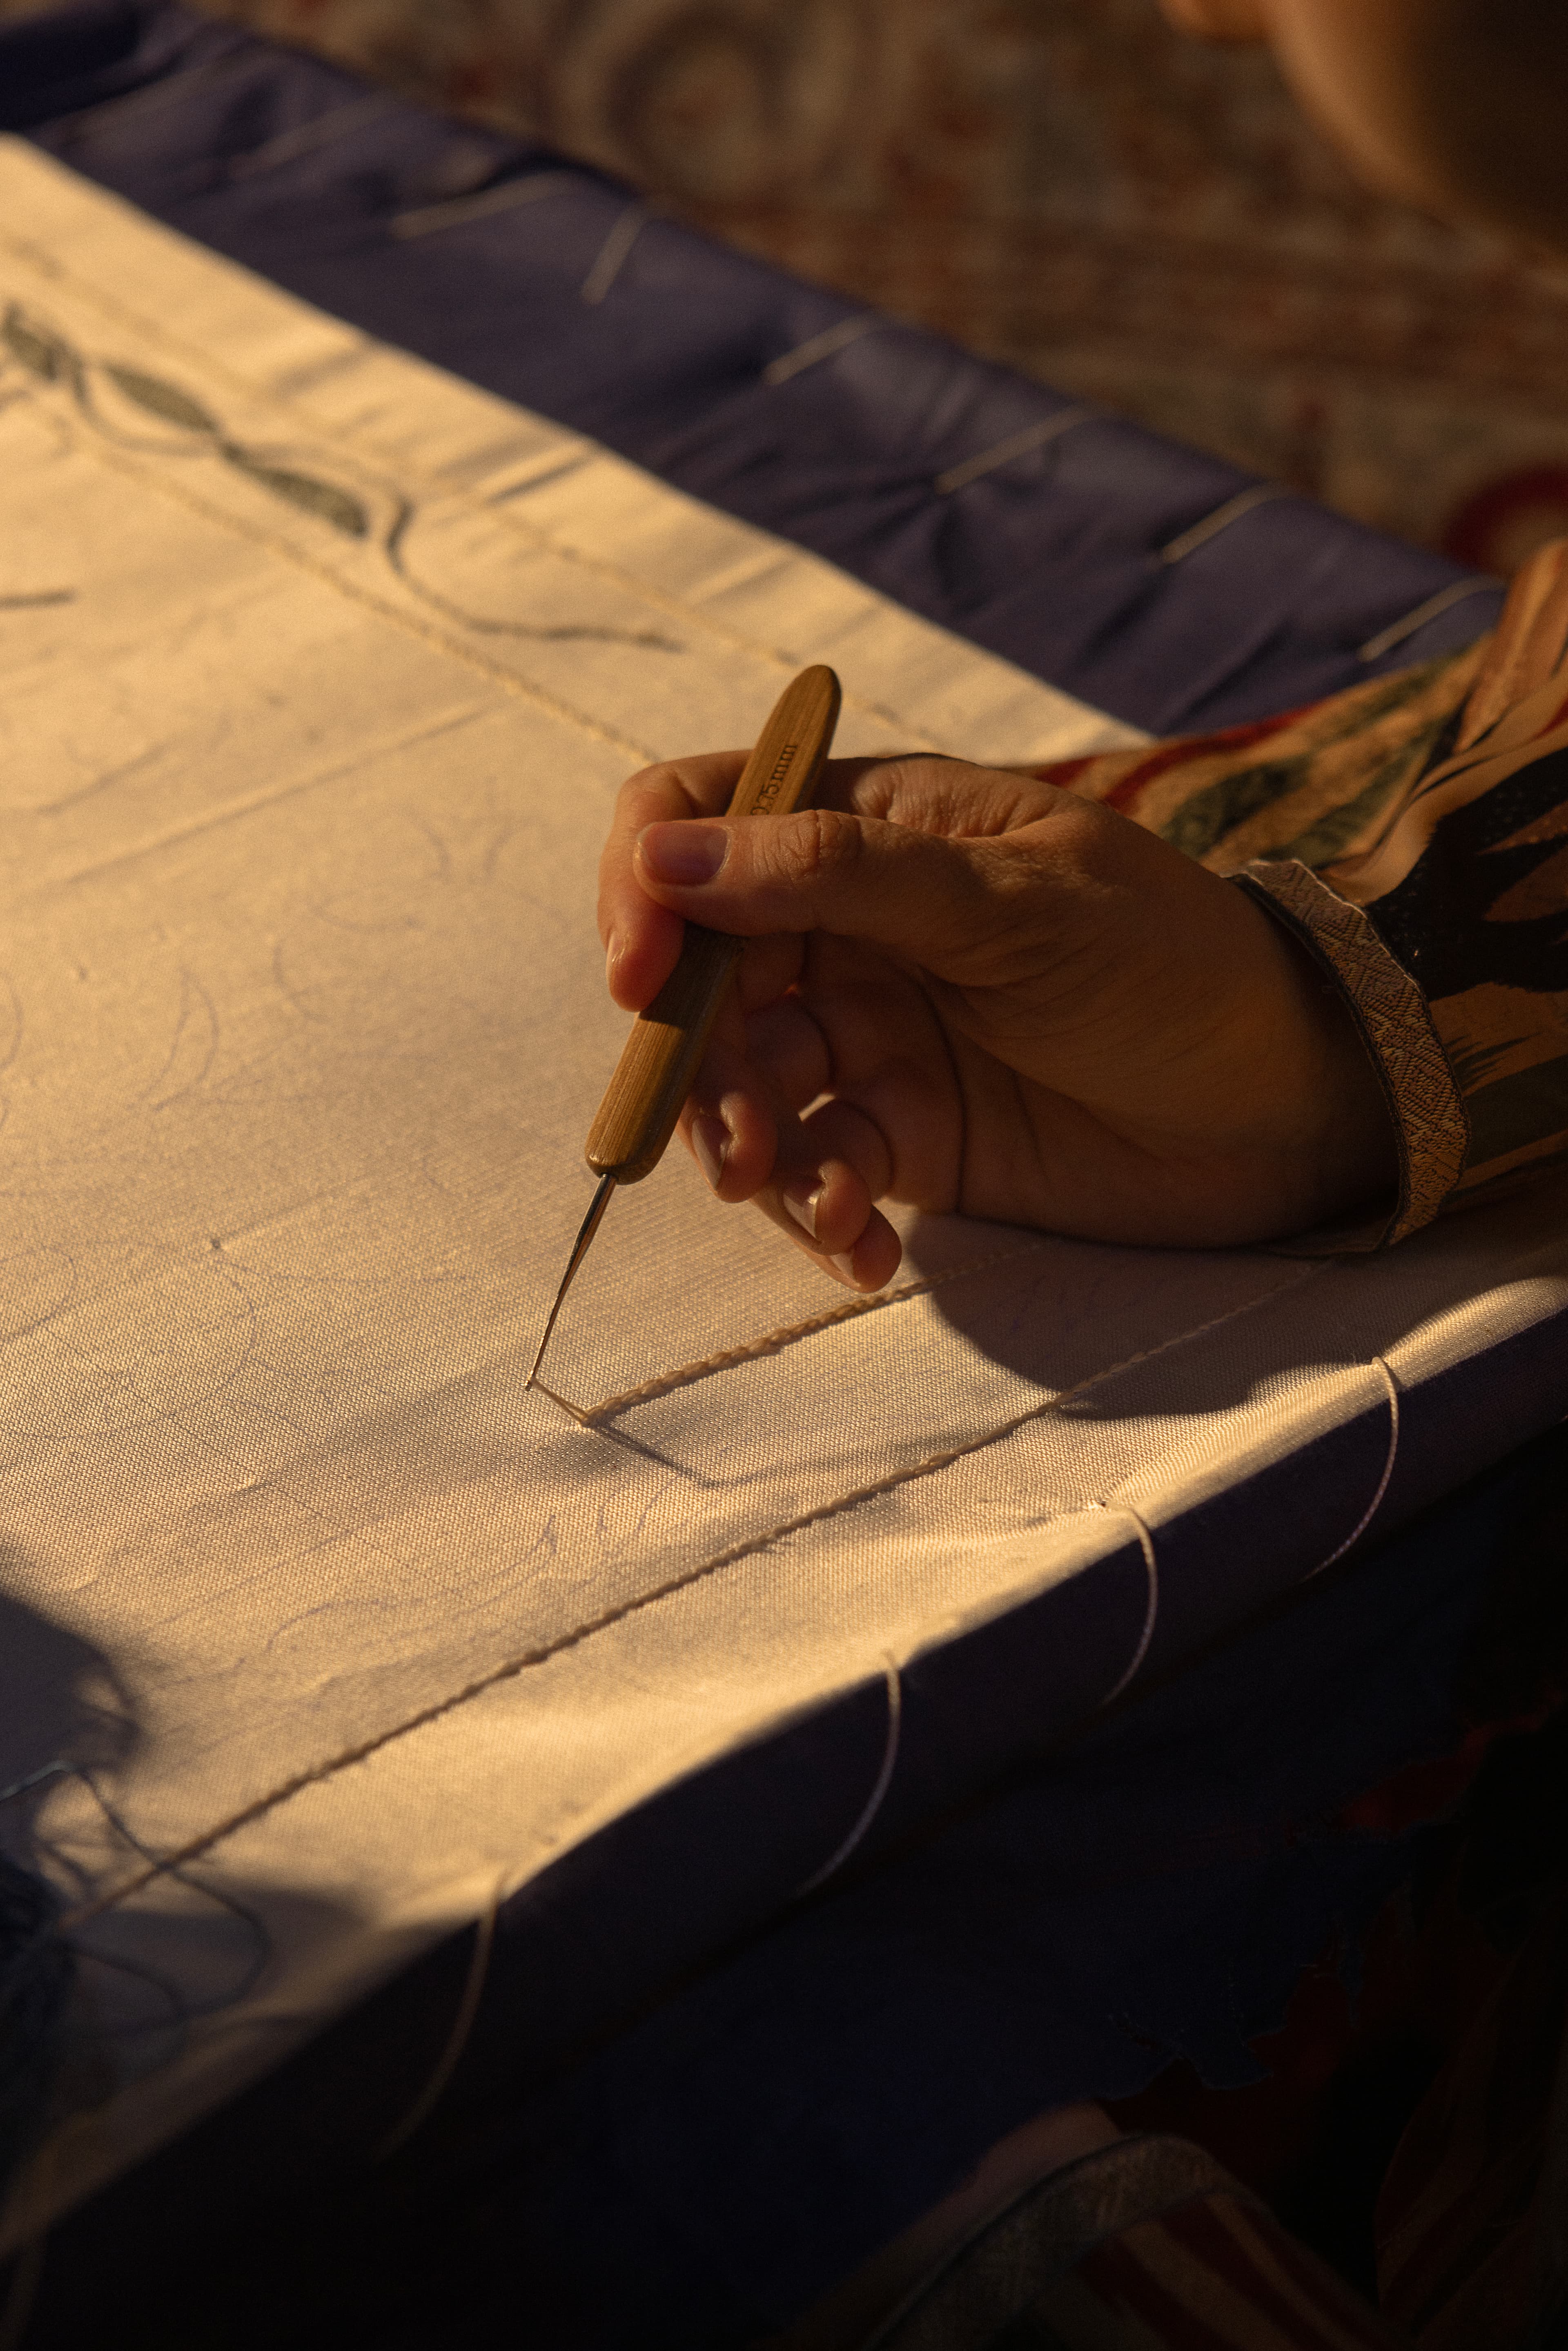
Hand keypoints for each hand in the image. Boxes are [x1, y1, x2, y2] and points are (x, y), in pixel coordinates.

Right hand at [597, 752, 1397, 1289]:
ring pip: (744, 1084)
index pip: (702, 817)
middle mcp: (849, 925)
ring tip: (811, 1198)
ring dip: (747, 1146)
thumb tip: (667, 857)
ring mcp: (869, 1034)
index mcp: (871, 827)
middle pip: (702, 974)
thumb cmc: (1168, 961)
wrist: (1286, 1102)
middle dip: (696, 1060)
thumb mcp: (1013, 899)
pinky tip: (865, 1249)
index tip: (642, 977)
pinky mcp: (901, 1135)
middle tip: (737, 1138)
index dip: (647, 888)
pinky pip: (815, 1169)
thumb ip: (840, 876)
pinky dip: (820, 1211)